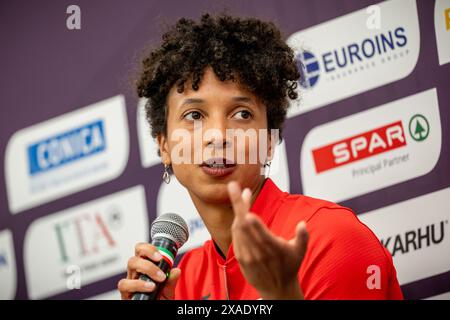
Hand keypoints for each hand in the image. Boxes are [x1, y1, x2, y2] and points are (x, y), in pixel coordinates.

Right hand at [117, 243, 180, 299]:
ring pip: (131, 264)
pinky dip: (138, 284)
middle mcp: (135, 273)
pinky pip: (124, 284)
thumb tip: (176, 271)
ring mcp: (130, 281)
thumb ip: (171, 281)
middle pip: (136, 255)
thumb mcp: (167, 291)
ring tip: (158, 280)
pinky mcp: (125, 292)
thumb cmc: (158, 300)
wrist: (154, 310)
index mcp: (144, 268)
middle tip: (161, 268)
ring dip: (146, 268)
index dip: (149, 249)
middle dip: (148, 257)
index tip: (161, 256)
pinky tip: (149, 287)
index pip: (142, 250)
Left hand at [227, 181, 308, 299]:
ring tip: (240, 195)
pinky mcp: (240, 258)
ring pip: (238, 229)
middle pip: (244, 225)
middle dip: (237, 204)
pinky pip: (236, 236)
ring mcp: (247, 256)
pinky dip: (237, 223)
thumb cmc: (289, 267)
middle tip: (233, 186)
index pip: (261, 233)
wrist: (277, 289)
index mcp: (274, 249)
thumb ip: (302, 237)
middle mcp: (258, 253)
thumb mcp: (300, 252)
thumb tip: (302, 224)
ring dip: (238, 210)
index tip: (248, 209)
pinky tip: (241, 213)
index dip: (254, 224)